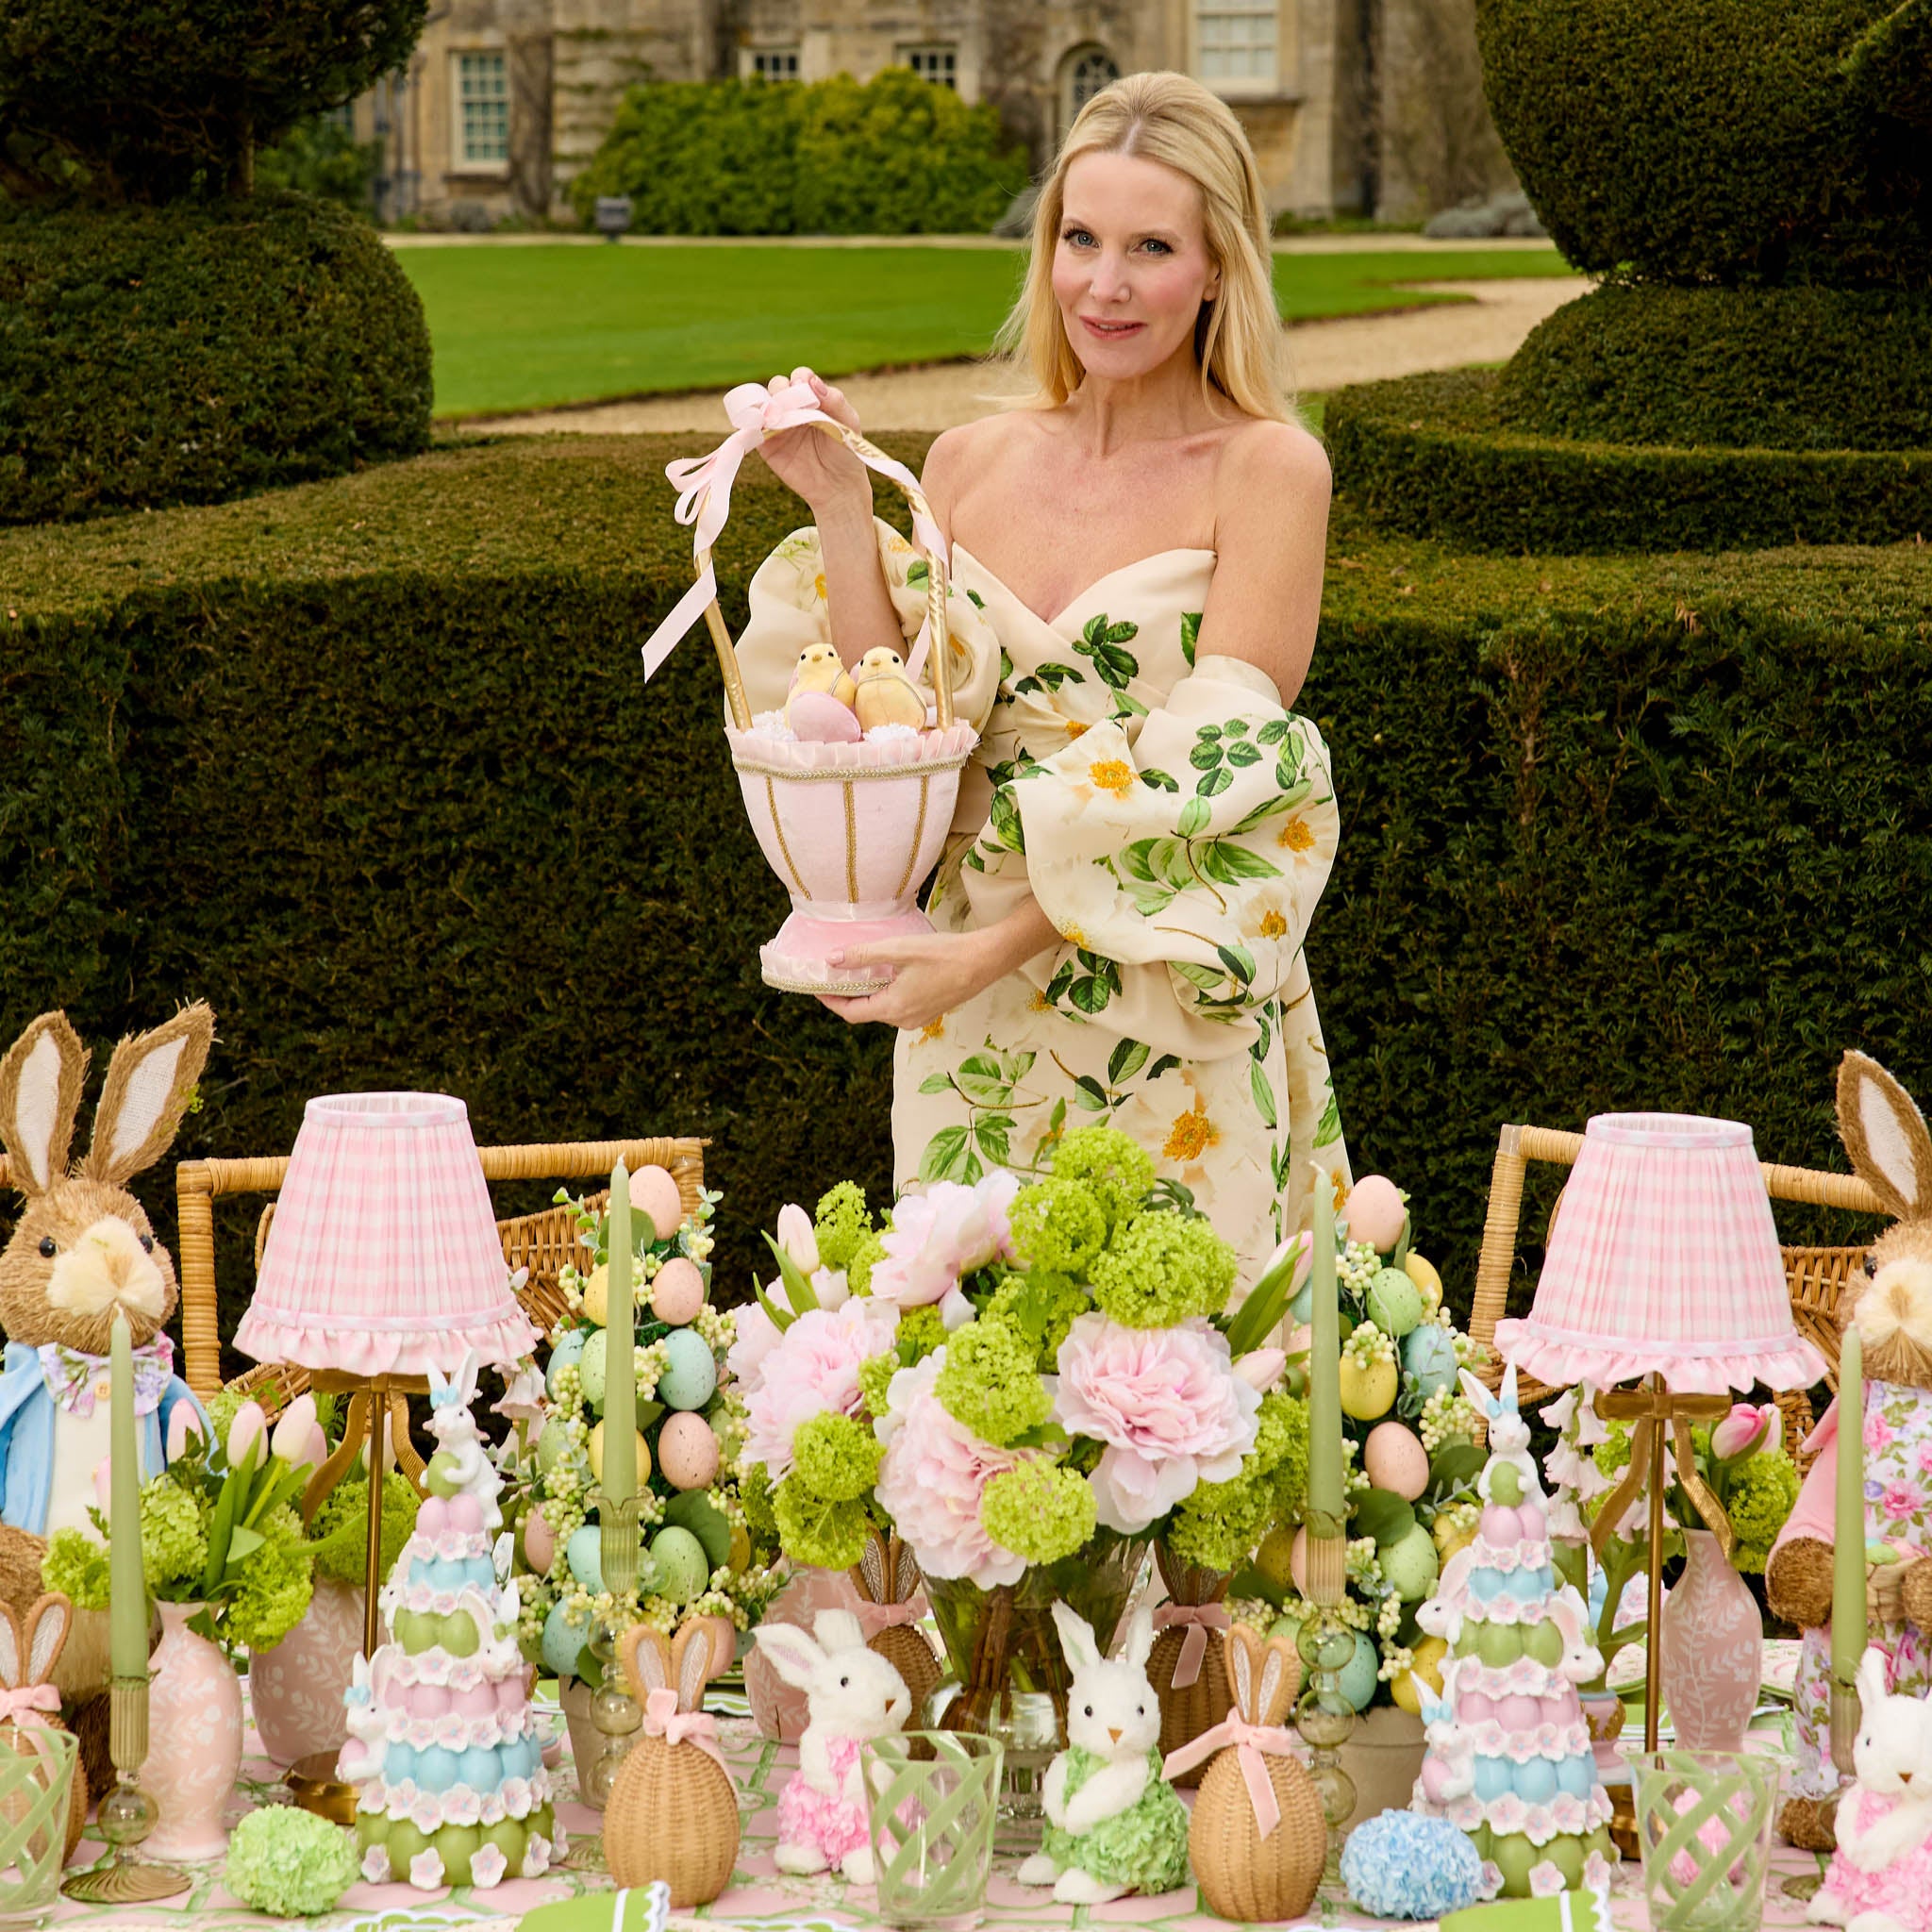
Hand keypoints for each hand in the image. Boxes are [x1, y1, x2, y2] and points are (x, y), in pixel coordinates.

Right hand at [755, 368, 867, 513]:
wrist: (838, 487)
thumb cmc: (847, 452)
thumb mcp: (849, 423)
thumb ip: (835, 401)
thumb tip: (813, 382)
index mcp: (813, 398)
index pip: (800, 377)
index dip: (800, 378)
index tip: (805, 388)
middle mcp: (793, 408)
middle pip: (777, 385)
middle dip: (781, 389)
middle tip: (790, 403)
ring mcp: (778, 425)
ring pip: (762, 403)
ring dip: (765, 404)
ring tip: (776, 415)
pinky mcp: (766, 445)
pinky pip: (751, 428)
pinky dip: (750, 422)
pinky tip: (761, 424)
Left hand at [819, 928, 1000, 1030]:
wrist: (985, 961)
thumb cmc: (944, 954)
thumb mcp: (899, 950)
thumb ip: (863, 956)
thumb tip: (831, 960)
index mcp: (894, 1008)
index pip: (851, 1013)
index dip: (831, 1001)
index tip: (817, 988)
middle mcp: (904, 1020)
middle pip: (866, 1012)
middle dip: (848, 995)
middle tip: (835, 974)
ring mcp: (919, 1018)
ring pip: (883, 1009)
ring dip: (869, 993)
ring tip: (859, 970)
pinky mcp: (929, 1011)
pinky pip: (899, 1006)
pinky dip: (886, 993)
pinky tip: (887, 973)